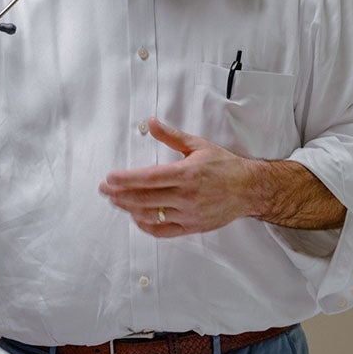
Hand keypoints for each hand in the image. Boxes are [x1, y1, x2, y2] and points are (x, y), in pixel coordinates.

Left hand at [98, 118, 255, 236]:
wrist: (249, 189)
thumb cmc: (223, 165)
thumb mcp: (198, 145)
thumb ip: (171, 136)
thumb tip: (150, 122)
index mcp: (186, 173)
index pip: (148, 178)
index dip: (125, 179)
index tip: (108, 178)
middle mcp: (186, 196)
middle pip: (144, 198)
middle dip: (119, 194)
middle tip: (103, 190)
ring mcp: (189, 214)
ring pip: (151, 215)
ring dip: (129, 209)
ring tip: (115, 201)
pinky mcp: (193, 227)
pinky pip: (164, 231)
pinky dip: (147, 226)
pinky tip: (136, 217)